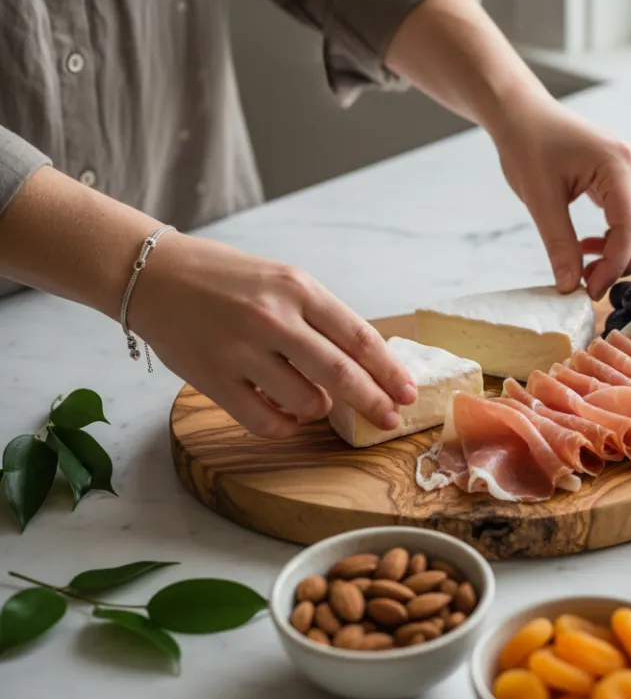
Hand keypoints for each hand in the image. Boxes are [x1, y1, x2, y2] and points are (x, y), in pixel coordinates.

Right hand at [129, 235, 416, 438]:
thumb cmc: (225, 279)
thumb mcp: (281, 281)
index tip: (408, 393)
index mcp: (297, 288)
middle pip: (342, 374)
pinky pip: (265, 421)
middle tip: (390, 420)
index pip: (360, 338)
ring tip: (310, 398)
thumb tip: (364, 365)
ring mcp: (241, 350)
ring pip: (306, 402)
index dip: (390, 371)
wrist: (153, 274)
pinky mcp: (212, 378)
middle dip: (374, 402)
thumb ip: (320, 318)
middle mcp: (272, 317)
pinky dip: (284, 424)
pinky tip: (282, 413)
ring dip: (318, 410)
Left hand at [491, 98, 630, 299]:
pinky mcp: (627, 175)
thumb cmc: (527, 145)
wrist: (522, 114)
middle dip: (628, 260)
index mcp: (618, 165)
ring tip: (586, 263)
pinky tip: (587, 245)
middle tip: (591, 280)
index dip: (613, 266)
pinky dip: (619, 237)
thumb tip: (569, 286)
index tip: (589, 290)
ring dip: (624, 250)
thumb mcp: (539, 199)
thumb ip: (559, 244)